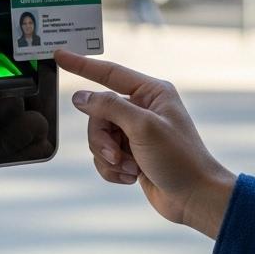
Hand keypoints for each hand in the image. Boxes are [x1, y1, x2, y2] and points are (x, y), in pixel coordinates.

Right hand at [55, 50, 235, 238]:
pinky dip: (113, 169)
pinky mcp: (131, 154)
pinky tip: (131, 177)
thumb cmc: (180, 158)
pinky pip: (104, 157)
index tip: (60, 55)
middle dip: (103, 138)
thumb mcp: (143, 127)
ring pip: (98, 137)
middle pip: (98, 113)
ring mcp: (136, 133)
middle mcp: (142, 109)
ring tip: (129, 168)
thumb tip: (81, 97)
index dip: (83, 65)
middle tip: (117, 154)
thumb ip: (109, 107)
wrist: (194, 197)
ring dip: (109, 157)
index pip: (110, 73)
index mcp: (152, 92)